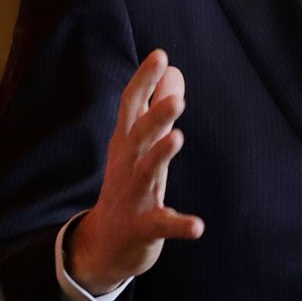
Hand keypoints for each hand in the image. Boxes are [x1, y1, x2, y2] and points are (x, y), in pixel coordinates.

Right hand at [67, 49, 204, 294]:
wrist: (104, 244)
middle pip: (138, 136)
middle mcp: (126, 165)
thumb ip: (156, 108)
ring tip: (177, 138)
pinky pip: (161, 224)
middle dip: (154, 116)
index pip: (131, 106)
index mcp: (126, 143)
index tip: (160, 55)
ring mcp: (133, 196)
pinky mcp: (143, 228)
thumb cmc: (129, 186)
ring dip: (160, 155)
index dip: (144, 81)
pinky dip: (178, 224)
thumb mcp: (141, 146)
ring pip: (146, 173)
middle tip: (177, 98)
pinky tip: (197, 226)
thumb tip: (172, 70)